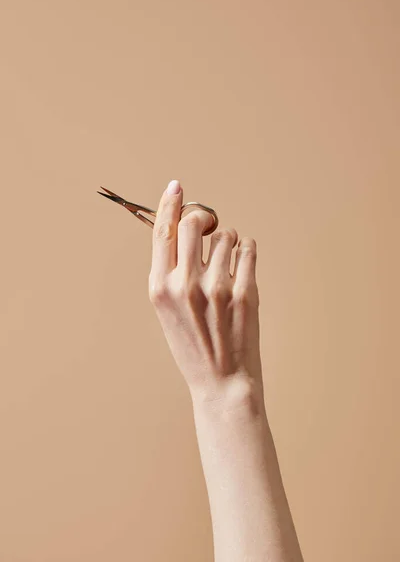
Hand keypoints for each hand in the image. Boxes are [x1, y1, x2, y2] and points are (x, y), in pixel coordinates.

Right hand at [148, 180, 263, 408]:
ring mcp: (217, 288)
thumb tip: (180, 227)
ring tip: (227, 259)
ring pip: (225, 235)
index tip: (176, 186)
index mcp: (160, 287)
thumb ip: (169, 270)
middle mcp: (185, 284)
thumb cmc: (192, 344)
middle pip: (194, 223)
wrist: (221, 381)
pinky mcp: (246, 293)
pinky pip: (248, 247)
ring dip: (228, 239)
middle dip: (203, 217)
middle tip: (210, 224)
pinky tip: (242, 261)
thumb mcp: (166, 309)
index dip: (169, 203)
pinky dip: (246, 248)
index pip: (162, 232)